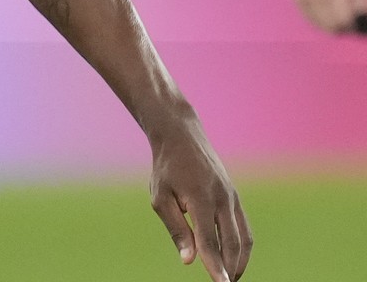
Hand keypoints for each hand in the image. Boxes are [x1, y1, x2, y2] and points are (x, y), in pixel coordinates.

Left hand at [147, 118, 251, 280]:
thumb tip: (188, 260)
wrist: (182, 137)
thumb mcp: (160, 197)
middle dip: (231, 268)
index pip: (210, 240)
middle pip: (232, 242)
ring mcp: (232, 197)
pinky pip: (245, 227)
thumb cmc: (166, 169)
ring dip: (240, 261)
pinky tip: (235, 259)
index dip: (216, 265)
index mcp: (200, 198)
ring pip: (243, 237)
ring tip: (231, 277)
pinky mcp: (236, 197)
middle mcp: (222, 199)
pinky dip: (243, 246)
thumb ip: (176, 229)